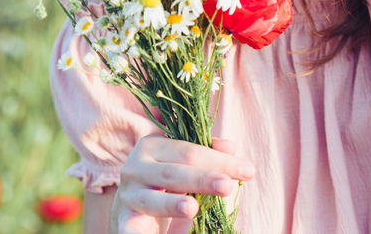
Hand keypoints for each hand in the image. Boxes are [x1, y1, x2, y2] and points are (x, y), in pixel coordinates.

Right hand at [110, 135, 255, 233]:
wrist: (131, 206)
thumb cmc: (164, 181)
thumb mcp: (182, 163)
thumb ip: (204, 154)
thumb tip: (230, 146)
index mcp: (152, 145)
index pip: (190, 151)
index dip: (218, 160)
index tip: (247, 171)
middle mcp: (136, 167)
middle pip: (174, 172)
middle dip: (202, 178)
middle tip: (227, 185)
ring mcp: (128, 194)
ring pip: (153, 199)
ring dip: (171, 204)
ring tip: (192, 209)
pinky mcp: (123, 220)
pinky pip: (132, 227)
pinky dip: (139, 232)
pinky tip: (155, 233)